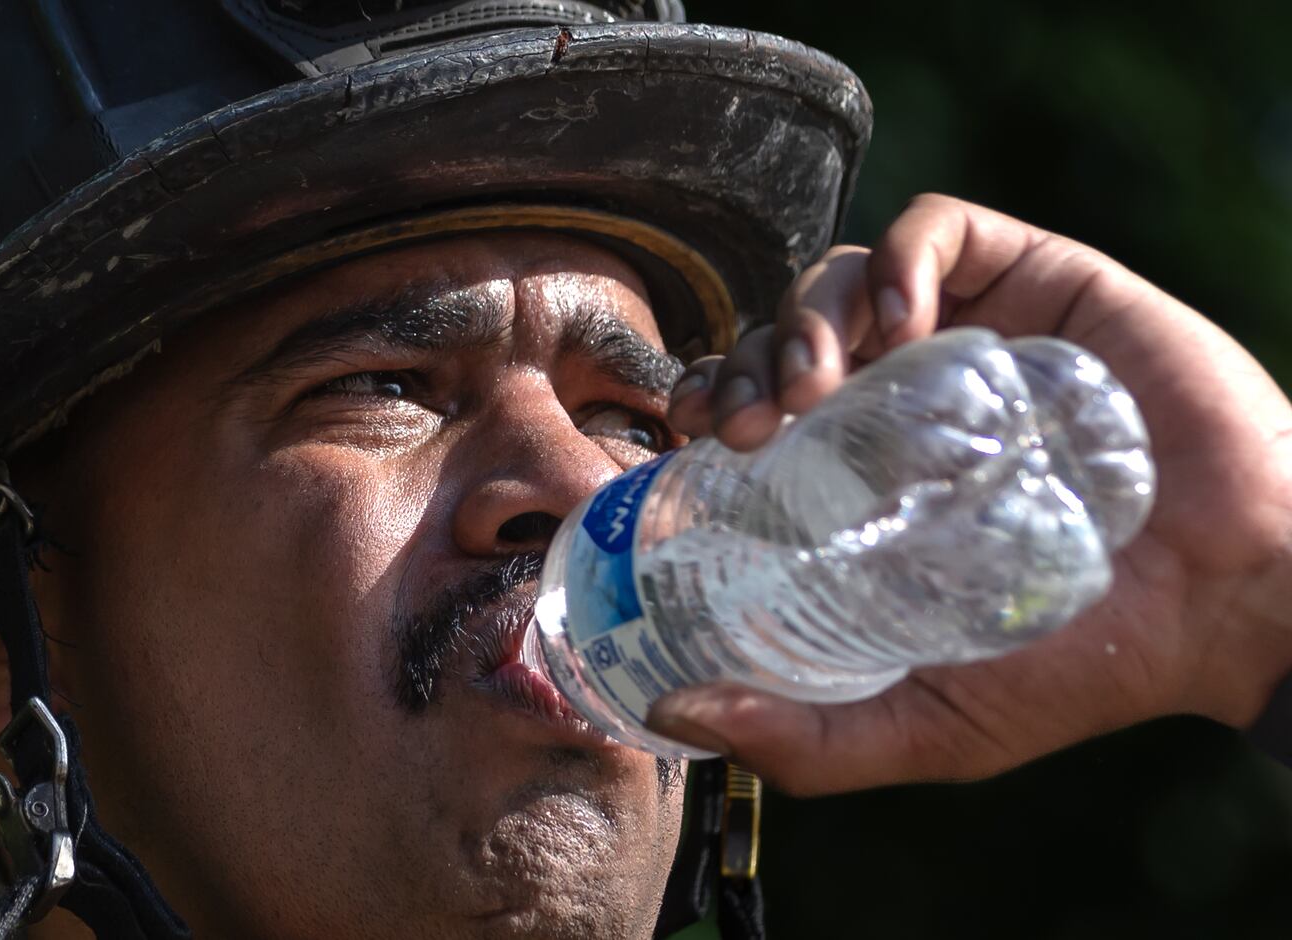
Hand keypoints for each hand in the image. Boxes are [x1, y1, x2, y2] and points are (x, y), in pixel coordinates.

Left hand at [646, 194, 1291, 794]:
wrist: (1237, 605)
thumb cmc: (1087, 665)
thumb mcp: (929, 724)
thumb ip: (810, 739)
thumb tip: (679, 717)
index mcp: (869, 473)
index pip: (753, 410)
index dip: (705, 404)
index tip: (686, 438)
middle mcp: (906, 397)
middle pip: (781, 338)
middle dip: (741, 364)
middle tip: (741, 424)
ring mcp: (971, 335)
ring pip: (840, 278)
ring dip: (802, 317)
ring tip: (814, 383)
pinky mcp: (1041, 282)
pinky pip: (940, 230)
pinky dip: (897, 258)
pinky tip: (897, 318)